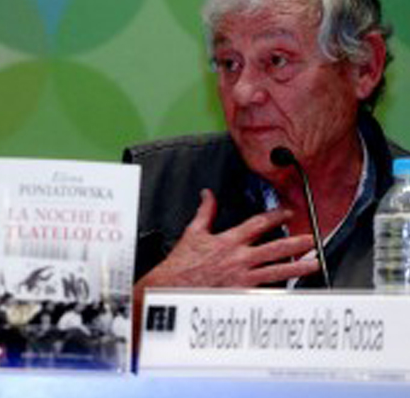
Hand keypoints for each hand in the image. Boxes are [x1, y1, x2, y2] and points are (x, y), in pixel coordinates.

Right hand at [130, 189, 318, 356]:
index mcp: (229, 240)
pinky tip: (294, 290)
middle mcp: (239, 258)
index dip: (276, 216)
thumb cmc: (182, 263)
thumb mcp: (193, 232)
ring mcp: (243, 277)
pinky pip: (266, 292)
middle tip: (312, 239)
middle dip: (296, 242)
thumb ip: (205, 212)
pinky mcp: (241, 293)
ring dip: (298, 266)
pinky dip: (281, 291)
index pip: (258, 223)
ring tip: (314, 264)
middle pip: (275, 247)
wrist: (173, 286)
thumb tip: (208, 195)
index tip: (287, 213)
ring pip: (277, 270)